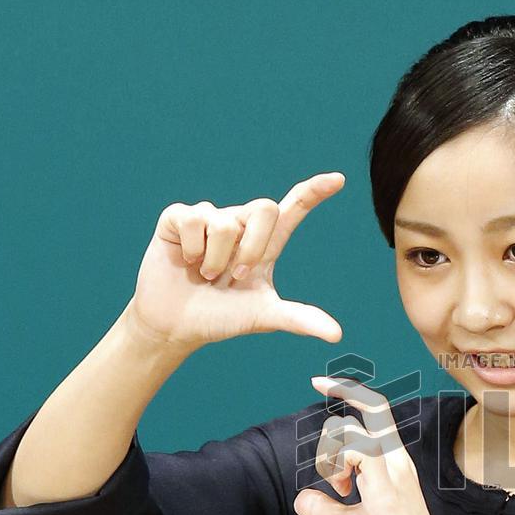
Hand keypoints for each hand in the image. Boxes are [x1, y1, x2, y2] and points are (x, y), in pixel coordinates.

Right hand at [122, 173, 345, 353]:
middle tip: (236, 275)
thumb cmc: (222, 317)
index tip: (338, 179)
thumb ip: (299, 319)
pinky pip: (193, 220)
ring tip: (206, 275)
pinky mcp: (178, 218)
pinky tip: (185, 261)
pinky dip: (191, 249)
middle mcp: (240, 224)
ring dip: (216, 259)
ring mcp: (209, 218)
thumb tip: (337, 335)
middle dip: (253, 247)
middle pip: (265, 208)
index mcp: (266, 244)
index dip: (314, 192)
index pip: (294, 208)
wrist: (176, 325)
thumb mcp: (263, 317)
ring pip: (225, 223)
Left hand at [293, 376, 458, 514]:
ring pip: (355, 430)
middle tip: (326, 437)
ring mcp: (394, 472)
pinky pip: (359, 452)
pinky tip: (345, 490)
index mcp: (393, 462)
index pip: (376, 411)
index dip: (349, 390)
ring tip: (341, 489)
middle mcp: (397, 459)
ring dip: (333, 454)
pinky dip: (341, 464)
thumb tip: (301, 500)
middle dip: (338, 406)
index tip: (321, 382)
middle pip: (370, 406)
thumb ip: (329, 509)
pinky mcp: (387, 490)